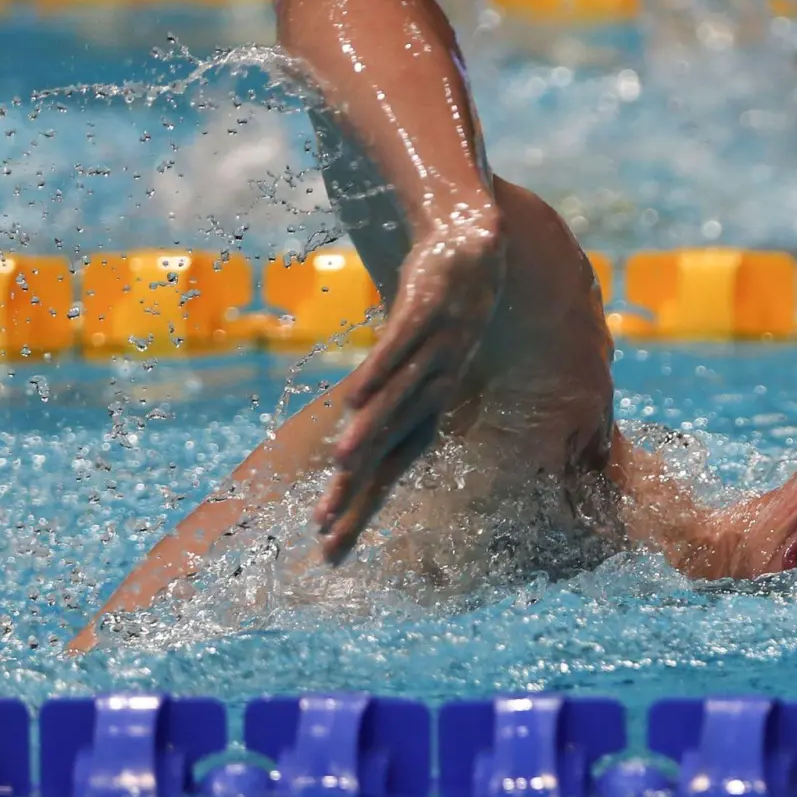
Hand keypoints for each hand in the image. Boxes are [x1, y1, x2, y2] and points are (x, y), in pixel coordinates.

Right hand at [314, 227, 503, 563]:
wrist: (471, 246)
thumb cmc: (437, 316)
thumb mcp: (412, 366)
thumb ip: (381, 403)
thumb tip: (350, 442)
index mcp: (429, 408)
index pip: (390, 471)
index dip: (361, 509)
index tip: (328, 550)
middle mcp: (436, 387)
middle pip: (391, 448)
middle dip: (359, 491)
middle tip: (325, 530)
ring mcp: (435, 349)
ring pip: (398, 399)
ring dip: (370, 431)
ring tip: (339, 465)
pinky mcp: (426, 308)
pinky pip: (400, 344)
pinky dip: (380, 369)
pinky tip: (354, 396)